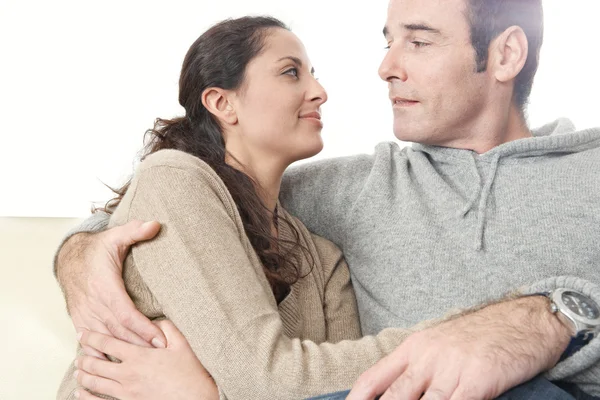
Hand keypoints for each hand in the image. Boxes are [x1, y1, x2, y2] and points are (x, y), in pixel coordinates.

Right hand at [56, 220, 165, 358]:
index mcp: (105, 286)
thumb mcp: (116, 236)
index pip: (126, 314)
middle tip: (161, 354)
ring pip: (106, 340)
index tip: (159, 339)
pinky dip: (102, 354)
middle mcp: (93, 304)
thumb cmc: (97, 250)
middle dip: (140, 345)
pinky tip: (116, 363)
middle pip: (118, 332)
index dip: (143, 328)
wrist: (69, 258)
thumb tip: (155, 224)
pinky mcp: (80, 321)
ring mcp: (85, 315)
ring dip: (125, 351)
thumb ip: (135, 231)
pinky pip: (90, 343)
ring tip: (146, 360)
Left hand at [73, 320, 218, 399]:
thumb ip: (166, 328)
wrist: (195, 397)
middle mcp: (128, 374)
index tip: (82, 333)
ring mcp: (126, 392)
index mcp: (138, 356)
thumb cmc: (189, 372)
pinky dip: (87, 397)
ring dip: (83, 375)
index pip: (107, 344)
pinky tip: (81, 393)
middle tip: (79, 353)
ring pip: (96, 383)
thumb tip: (155, 321)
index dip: (92, 337)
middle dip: (84, 357)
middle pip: (96, 364)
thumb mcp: (181, 344)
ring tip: (78, 370)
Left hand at [347, 296, 570, 399]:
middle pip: (393, 397)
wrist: (521, 320)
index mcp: (413, 347)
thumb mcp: (439, 344)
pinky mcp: (477, 380)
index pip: (373, 378)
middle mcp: (426, 357)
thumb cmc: (479, 336)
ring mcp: (451, 369)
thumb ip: (416, 368)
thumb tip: (395, 394)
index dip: (356, 399)